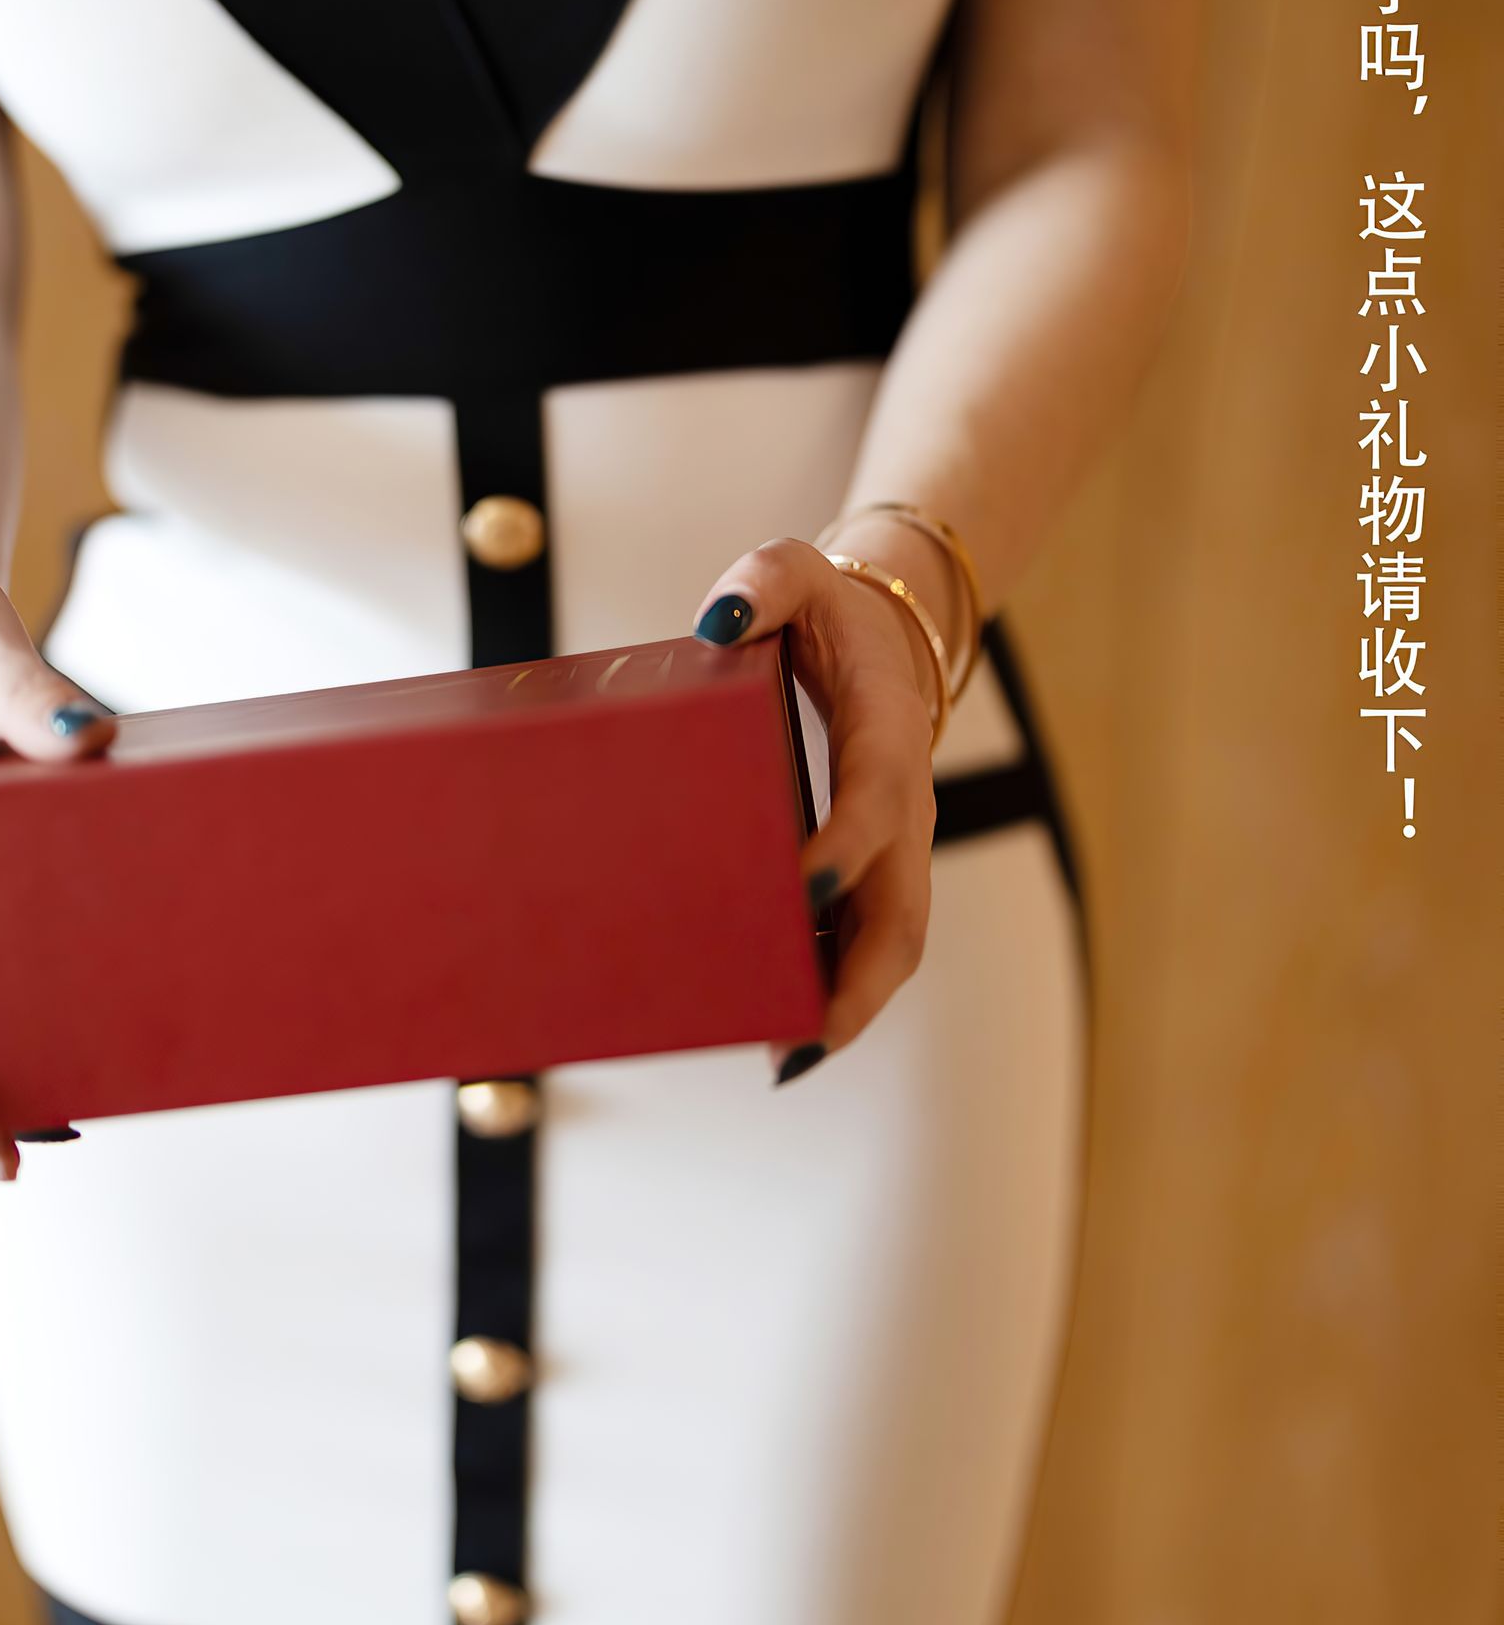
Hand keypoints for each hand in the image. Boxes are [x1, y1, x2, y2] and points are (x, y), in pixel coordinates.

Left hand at [692, 537, 939, 1078]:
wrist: (888, 631)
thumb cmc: (826, 611)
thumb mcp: (794, 571)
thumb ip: (763, 581)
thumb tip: (719, 618)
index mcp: (888, 730)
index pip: (877, 799)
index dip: (848, 846)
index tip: (805, 887)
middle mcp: (905, 803)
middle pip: (904, 910)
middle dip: (861, 981)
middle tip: (802, 1037)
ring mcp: (896, 844)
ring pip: (890, 940)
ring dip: (847, 1002)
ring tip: (781, 1053)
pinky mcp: (875, 866)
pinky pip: (865, 937)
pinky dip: (831, 984)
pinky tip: (775, 1022)